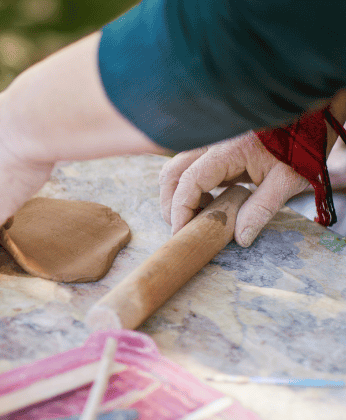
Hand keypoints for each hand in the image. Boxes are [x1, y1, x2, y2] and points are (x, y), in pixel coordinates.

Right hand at [159, 131, 308, 246]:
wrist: (311, 120)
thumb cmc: (302, 146)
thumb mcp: (288, 180)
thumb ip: (261, 209)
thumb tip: (240, 237)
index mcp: (227, 150)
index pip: (188, 181)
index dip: (180, 209)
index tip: (182, 232)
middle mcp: (212, 144)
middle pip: (172, 174)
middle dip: (170, 204)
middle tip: (183, 228)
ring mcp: (211, 145)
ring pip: (176, 170)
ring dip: (177, 195)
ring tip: (198, 215)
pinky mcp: (215, 150)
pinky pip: (189, 168)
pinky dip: (189, 188)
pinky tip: (209, 201)